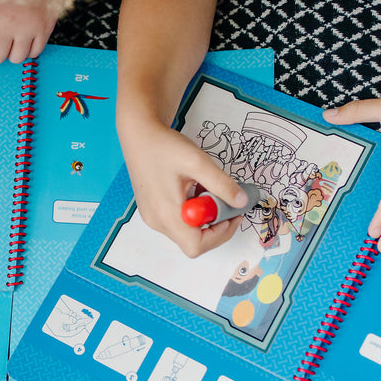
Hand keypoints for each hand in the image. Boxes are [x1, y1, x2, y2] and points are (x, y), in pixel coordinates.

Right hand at [120, 117, 248, 257]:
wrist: (139, 135)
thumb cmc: (164, 147)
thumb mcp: (197, 162)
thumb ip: (221, 184)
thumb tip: (241, 202)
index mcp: (166, 213)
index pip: (196, 245)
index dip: (220, 235)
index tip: (232, 214)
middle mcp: (157, 221)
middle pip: (192, 243)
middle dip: (215, 227)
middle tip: (225, 203)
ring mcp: (153, 218)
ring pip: (186, 233)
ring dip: (204, 219)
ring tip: (207, 192)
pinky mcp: (152, 211)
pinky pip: (177, 223)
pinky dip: (193, 214)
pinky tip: (194, 191)